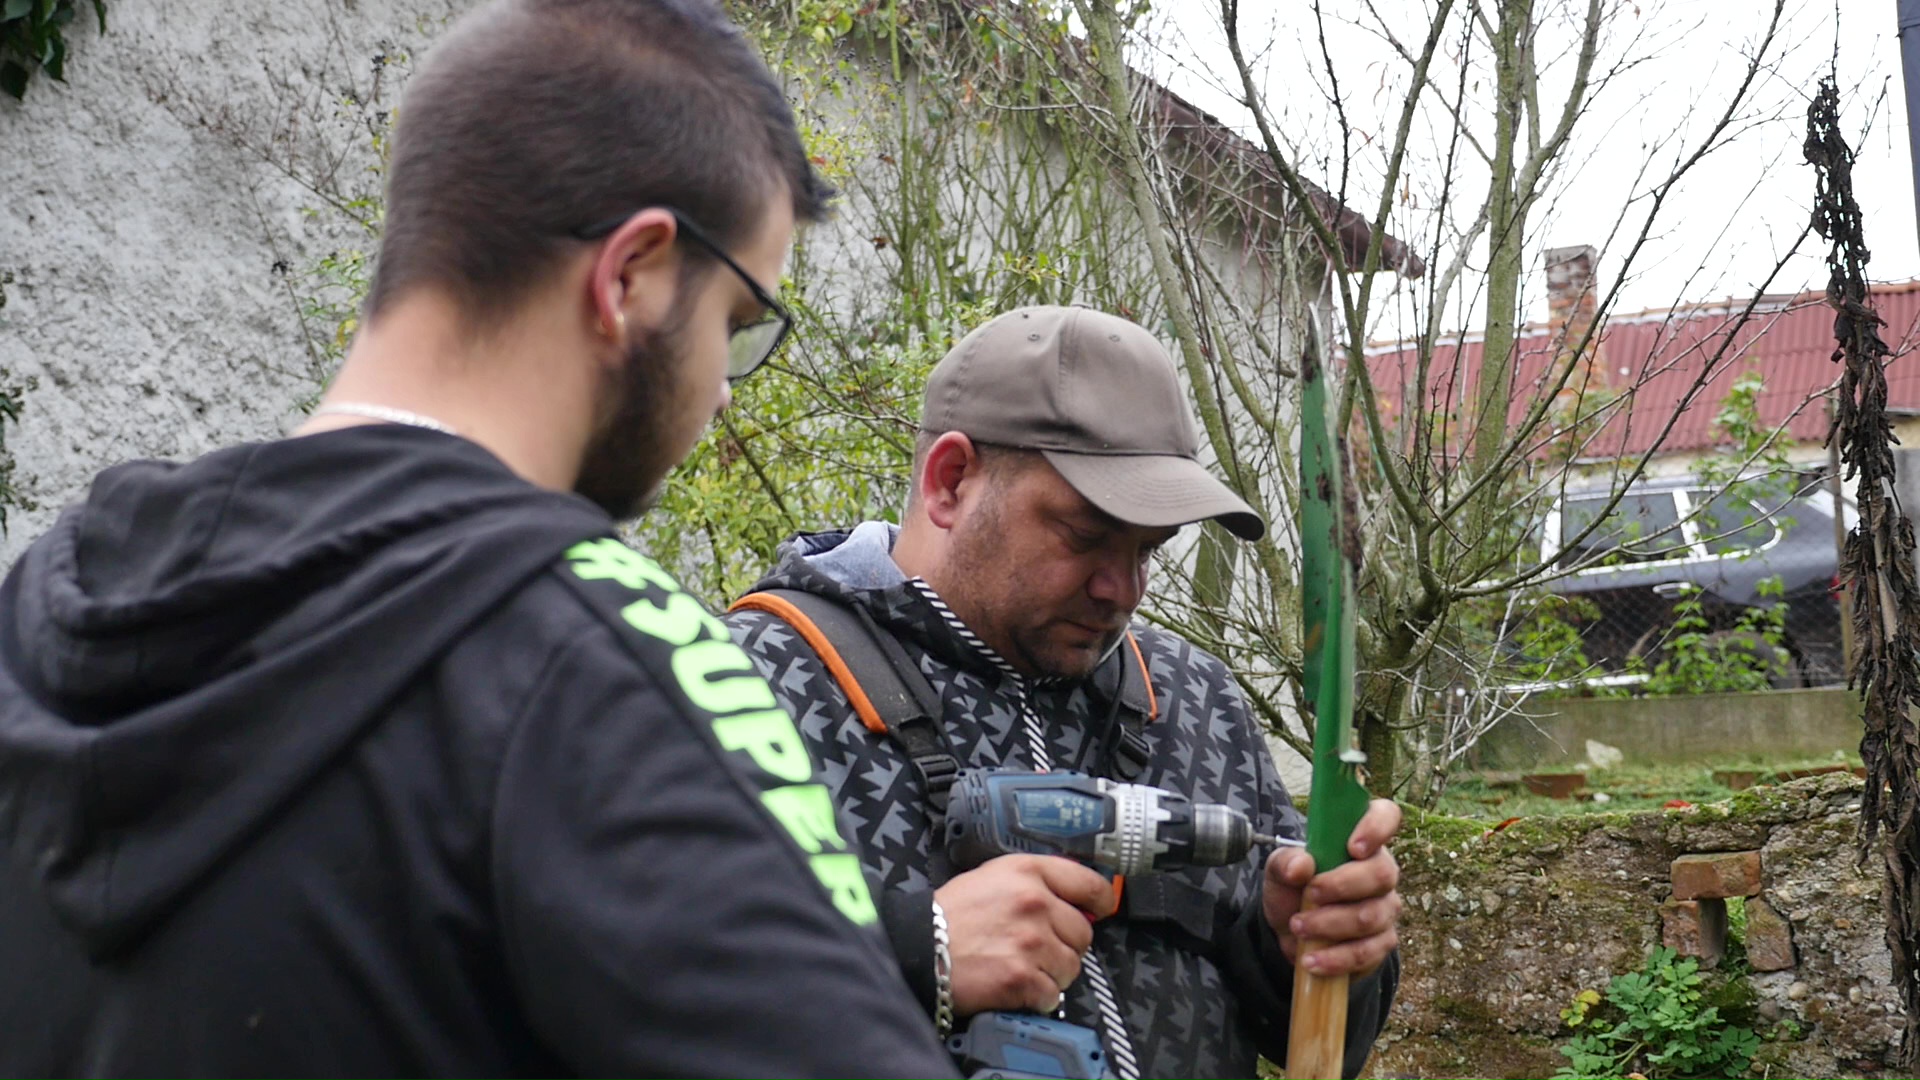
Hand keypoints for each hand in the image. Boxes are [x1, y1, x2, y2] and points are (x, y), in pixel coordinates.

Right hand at [934, 854, 1117, 1015]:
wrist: (918, 946)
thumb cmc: (950, 915)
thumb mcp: (992, 877)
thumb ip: (1036, 884)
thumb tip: (1078, 904)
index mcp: (1028, 872)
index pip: (1088, 884)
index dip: (1100, 900)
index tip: (1099, 909)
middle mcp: (1034, 903)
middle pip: (1083, 933)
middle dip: (1064, 945)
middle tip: (1036, 948)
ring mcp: (1030, 941)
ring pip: (1071, 967)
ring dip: (1051, 973)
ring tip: (1020, 966)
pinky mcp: (1022, 977)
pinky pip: (1052, 994)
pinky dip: (1036, 996)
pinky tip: (1014, 985)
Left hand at [1262, 798, 1402, 978]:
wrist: (1292, 933)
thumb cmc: (1294, 889)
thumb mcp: (1279, 871)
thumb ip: (1285, 862)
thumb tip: (1301, 866)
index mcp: (1361, 841)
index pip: (1386, 816)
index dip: (1377, 827)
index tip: (1352, 847)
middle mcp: (1381, 871)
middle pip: (1381, 874)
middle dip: (1340, 886)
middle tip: (1308, 895)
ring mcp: (1385, 908)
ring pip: (1370, 916)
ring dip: (1330, 924)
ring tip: (1298, 927)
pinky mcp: (1381, 943)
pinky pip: (1366, 952)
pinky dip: (1335, 958)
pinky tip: (1311, 960)